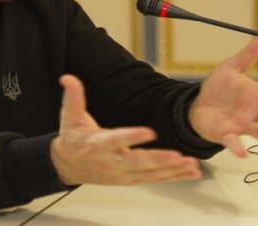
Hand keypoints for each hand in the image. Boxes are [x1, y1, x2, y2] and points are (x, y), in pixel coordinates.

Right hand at [50, 74, 200, 185]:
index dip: (132, 136)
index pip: (116, 140)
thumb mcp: (70, 116)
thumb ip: (73, 96)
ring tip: (191, 164)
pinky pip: (155, 179)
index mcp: (98, 144)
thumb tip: (67, 78)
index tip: (149, 132)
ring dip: (172, 170)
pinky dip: (174, 177)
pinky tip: (190, 172)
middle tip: (177, 156)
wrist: (68, 165)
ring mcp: (122, 173)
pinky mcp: (131, 180)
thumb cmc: (74, 140)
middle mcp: (112, 161)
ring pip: (150, 173)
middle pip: (137, 162)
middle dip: (158, 160)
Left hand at [189, 31, 257, 157]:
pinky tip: (242, 152)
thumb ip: (251, 52)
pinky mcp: (227, 134)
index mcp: (255, 94)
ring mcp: (241, 124)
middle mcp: (252, 111)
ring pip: (257, 130)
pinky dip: (238, 147)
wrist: (198, 105)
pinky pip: (233, 142)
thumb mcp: (232, 66)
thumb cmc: (219, 87)